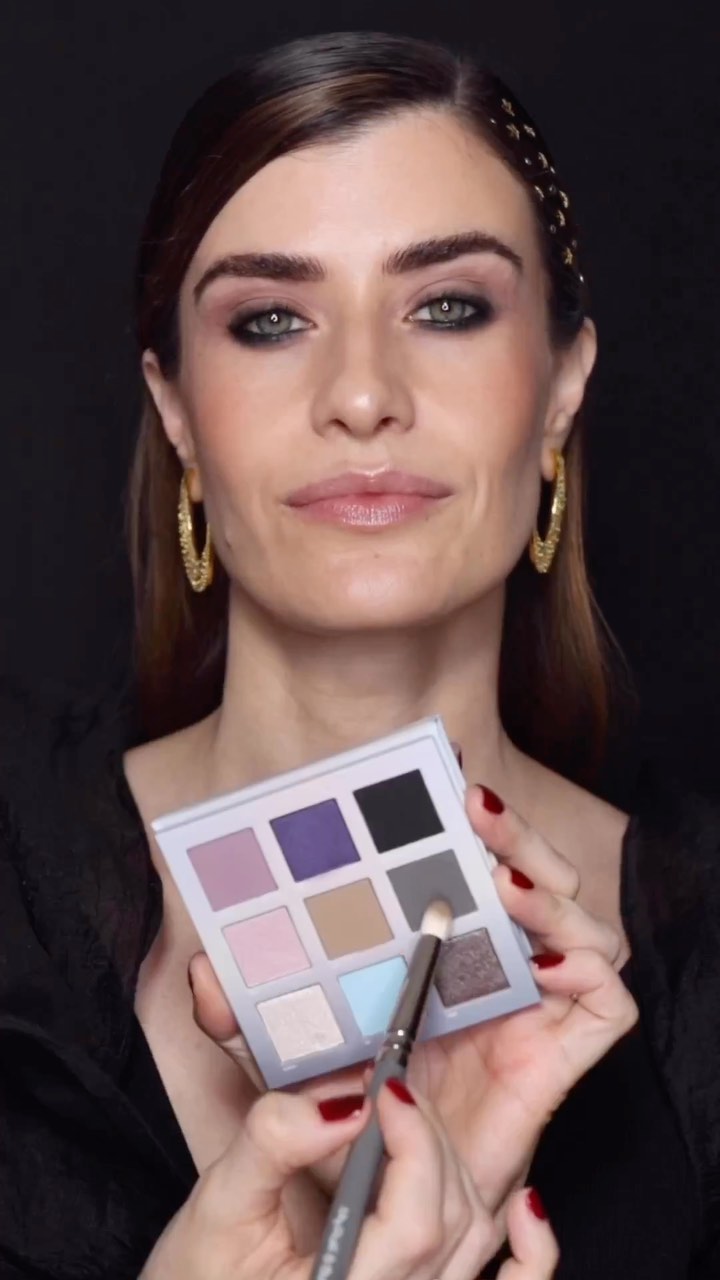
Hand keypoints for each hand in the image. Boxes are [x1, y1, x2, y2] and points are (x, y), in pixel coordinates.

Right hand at [140, 1083, 557, 1279]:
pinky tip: (526, 1207)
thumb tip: (338, 1101)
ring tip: (414, 1112)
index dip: (414, 1142)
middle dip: (425, 1137)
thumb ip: (271, 1149)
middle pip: (450, 1219)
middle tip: (387, 1083)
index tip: (386, 1085)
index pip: (415, 1221)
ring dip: (457, 1166)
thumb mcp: (217, 1210)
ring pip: (473, 1238)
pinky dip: (530, 1257)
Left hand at [191, 785, 635, 1211]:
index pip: (477, 866)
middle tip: (473, 807)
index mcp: (442, 955)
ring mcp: (531, 1013)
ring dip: (552, 891)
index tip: (445, 775)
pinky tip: (538, 960)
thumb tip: (202, 975)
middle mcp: (494, 973)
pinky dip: (589, 973)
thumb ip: (245, 1021)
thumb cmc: (341, 1125)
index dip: (474, 819)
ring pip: (581, 926)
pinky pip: (605, 1006)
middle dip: (516, 834)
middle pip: (537, 879)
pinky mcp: (557, 1063)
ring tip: (501, 882)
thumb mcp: (283, 1063)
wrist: (377, 1217)